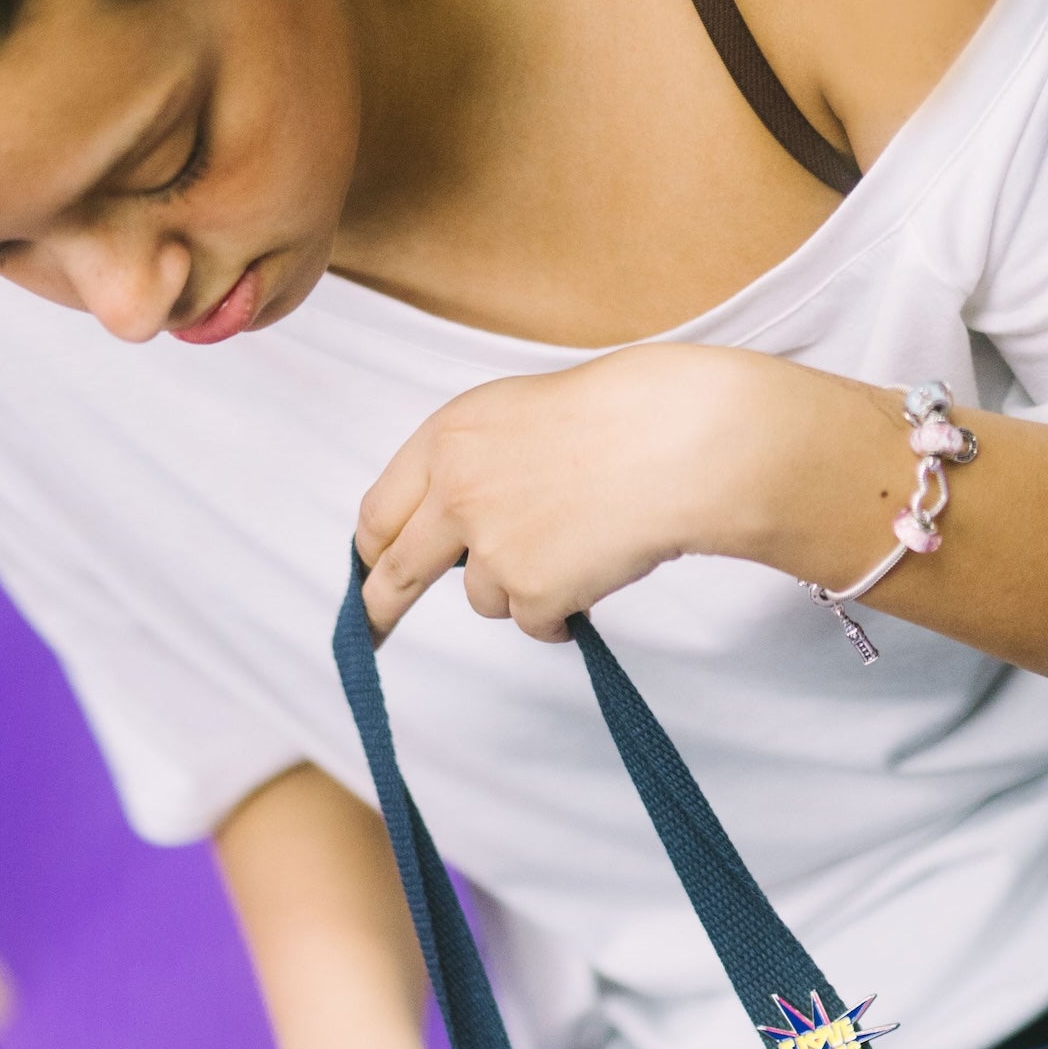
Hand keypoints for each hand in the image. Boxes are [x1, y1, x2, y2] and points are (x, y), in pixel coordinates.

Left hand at [358, 342, 778, 641]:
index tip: (369, 568)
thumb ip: (468, 465)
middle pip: (395, 571)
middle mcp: (456, 491)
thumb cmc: (617, 420)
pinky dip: (560, 612)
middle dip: (381, 608)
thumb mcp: (516, 418)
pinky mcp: (531, 589)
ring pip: (482, 599)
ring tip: (575, 543)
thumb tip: (444, 531)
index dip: (373, 547)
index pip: (379, 510)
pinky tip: (594, 570)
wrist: (678, 441)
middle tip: (372, 630)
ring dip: (520, 588)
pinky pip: (532, 624)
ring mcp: (491, 545)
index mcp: (448, 439)